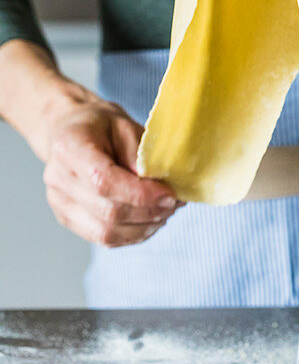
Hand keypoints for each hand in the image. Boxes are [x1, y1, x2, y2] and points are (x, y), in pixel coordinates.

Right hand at [43, 98, 184, 246]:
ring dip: (144, 227)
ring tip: (166, 211)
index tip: (170, 194)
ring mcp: (60, 203)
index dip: (141, 194)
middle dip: (149, 212)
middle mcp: (58, 179)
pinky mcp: (68, 219)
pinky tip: (151, 220)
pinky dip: (133, 234)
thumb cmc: (101, 125)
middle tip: (175, 202)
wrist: (71, 131)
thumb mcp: (125, 125)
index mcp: (69, 149)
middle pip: (107, 212)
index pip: (103, 182)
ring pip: (106, 233)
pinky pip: (104, 238)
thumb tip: (158, 186)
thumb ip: (140, 154)